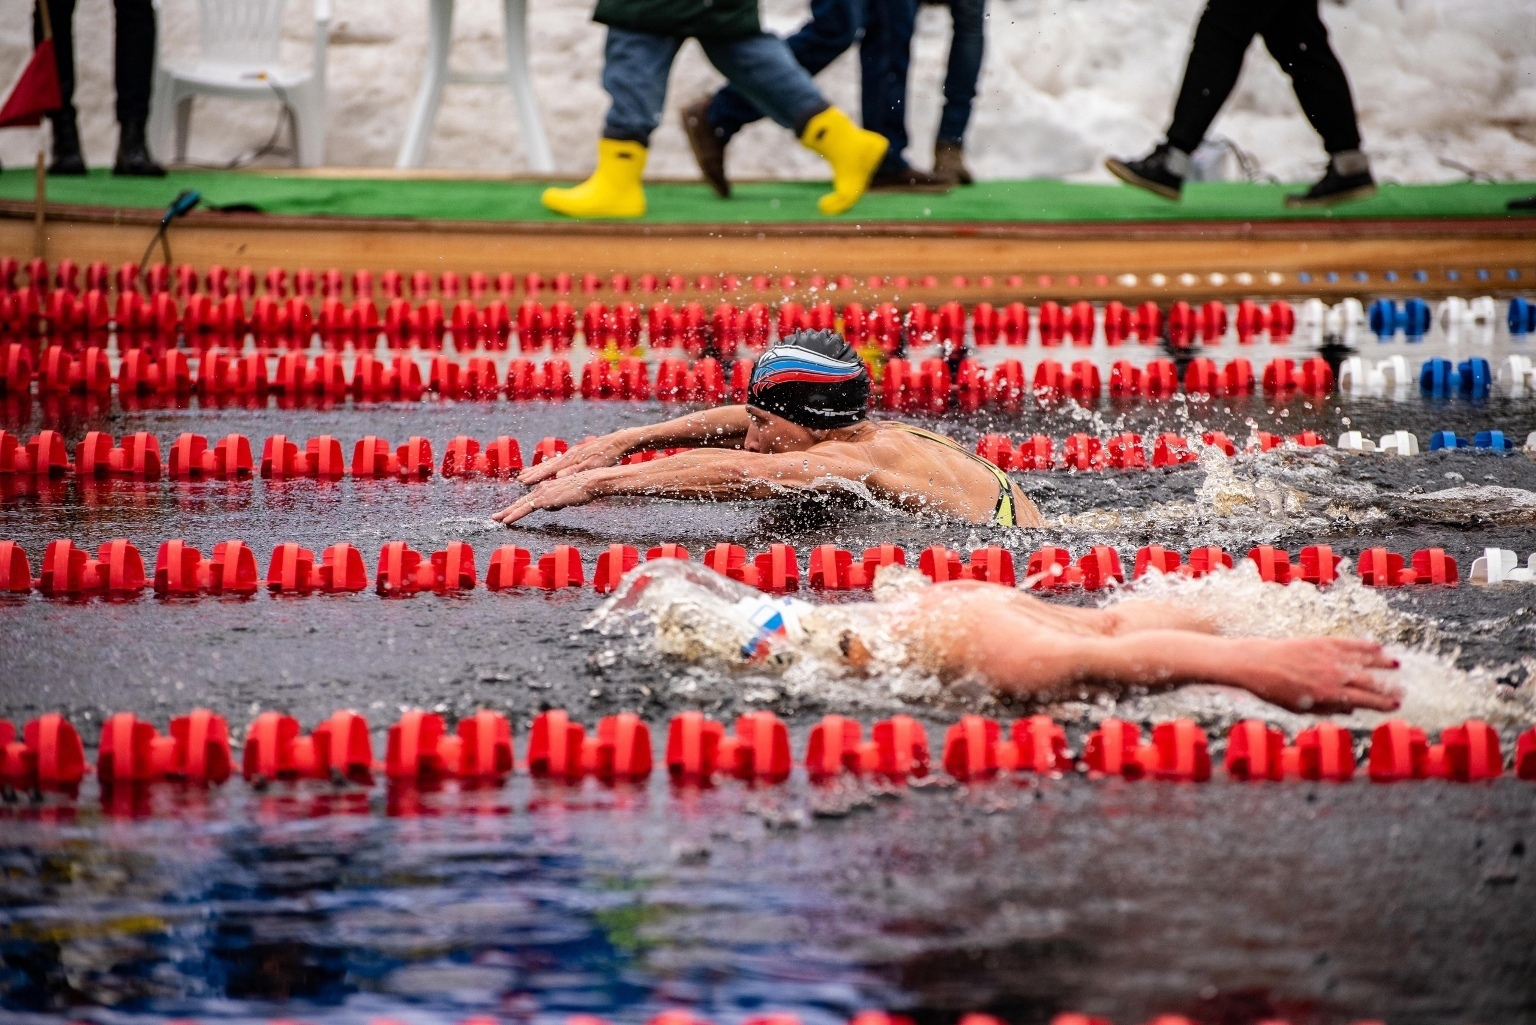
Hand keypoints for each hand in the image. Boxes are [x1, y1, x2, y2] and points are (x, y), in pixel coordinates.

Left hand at [492, 474, 599, 524]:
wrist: (590, 482)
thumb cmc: (583, 490)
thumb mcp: (567, 498)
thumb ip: (557, 502)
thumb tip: (550, 508)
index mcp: (547, 488)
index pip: (529, 499)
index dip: (518, 507)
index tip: (509, 513)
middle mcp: (541, 488)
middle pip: (521, 501)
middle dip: (507, 510)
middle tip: (495, 517)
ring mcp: (541, 493)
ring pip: (520, 505)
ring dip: (507, 513)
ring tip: (496, 519)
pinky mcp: (544, 499)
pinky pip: (525, 508)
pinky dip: (514, 515)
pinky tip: (506, 520)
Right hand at [518, 431, 631, 485]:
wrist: (616, 442)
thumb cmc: (605, 456)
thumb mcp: (592, 466)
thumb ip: (574, 472)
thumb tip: (558, 476)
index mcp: (570, 460)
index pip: (548, 470)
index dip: (535, 476)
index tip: (523, 482)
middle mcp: (568, 456)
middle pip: (546, 466)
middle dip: (533, 473)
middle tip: (520, 479)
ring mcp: (572, 454)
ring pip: (551, 463)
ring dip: (539, 470)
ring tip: (528, 474)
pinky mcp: (578, 454)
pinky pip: (558, 462)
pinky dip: (550, 466)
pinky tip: (550, 469)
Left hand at [1235, 637, 1401, 713]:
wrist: (1257, 664)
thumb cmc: (1277, 690)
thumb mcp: (1302, 708)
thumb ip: (1329, 709)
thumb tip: (1352, 710)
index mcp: (1329, 694)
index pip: (1364, 700)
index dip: (1382, 703)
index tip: (1396, 706)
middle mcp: (1333, 675)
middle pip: (1369, 681)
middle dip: (1388, 687)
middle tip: (1403, 690)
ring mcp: (1329, 656)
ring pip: (1363, 659)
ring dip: (1382, 662)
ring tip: (1396, 665)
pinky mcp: (1322, 642)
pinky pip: (1349, 643)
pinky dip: (1364, 645)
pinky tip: (1377, 646)